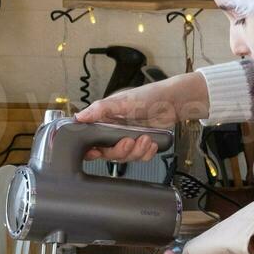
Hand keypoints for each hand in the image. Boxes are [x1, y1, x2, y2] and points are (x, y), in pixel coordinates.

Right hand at [76, 72, 207, 161]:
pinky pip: (140, 157)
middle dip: (120, 150)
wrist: (174, 102)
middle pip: (108, 153)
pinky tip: (152, 143)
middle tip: (129, 141)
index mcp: (105, 119)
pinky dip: (147, 153)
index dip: (91, 150)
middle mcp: (114, 130)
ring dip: (137, 151)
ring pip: (125, 157)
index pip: (90, 140)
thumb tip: (80, 117)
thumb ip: (100, 110)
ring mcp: (128, 138)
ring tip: (146, 139)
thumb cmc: (148, 96)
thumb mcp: (122, 101)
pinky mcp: (141, 144)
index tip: (95, 152)